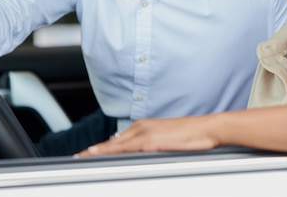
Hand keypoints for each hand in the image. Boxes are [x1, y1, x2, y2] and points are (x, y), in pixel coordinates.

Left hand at [75, 115, 218, 156]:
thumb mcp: (168, 141)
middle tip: (77, 159)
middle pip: (111, 142)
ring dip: (96, 151)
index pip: (117, 140)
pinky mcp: (151, 140)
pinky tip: (99, 155)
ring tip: (80, 159)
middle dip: (93, 151)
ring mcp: (145, 132)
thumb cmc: (193, 135)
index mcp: (145, 126)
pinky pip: (124, 148)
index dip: (101, 148)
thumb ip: (153, 146)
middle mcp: (142, 127)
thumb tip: (142, 154)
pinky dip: (109, 151)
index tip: (87, 154)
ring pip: (113, 144)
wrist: (209, 128)